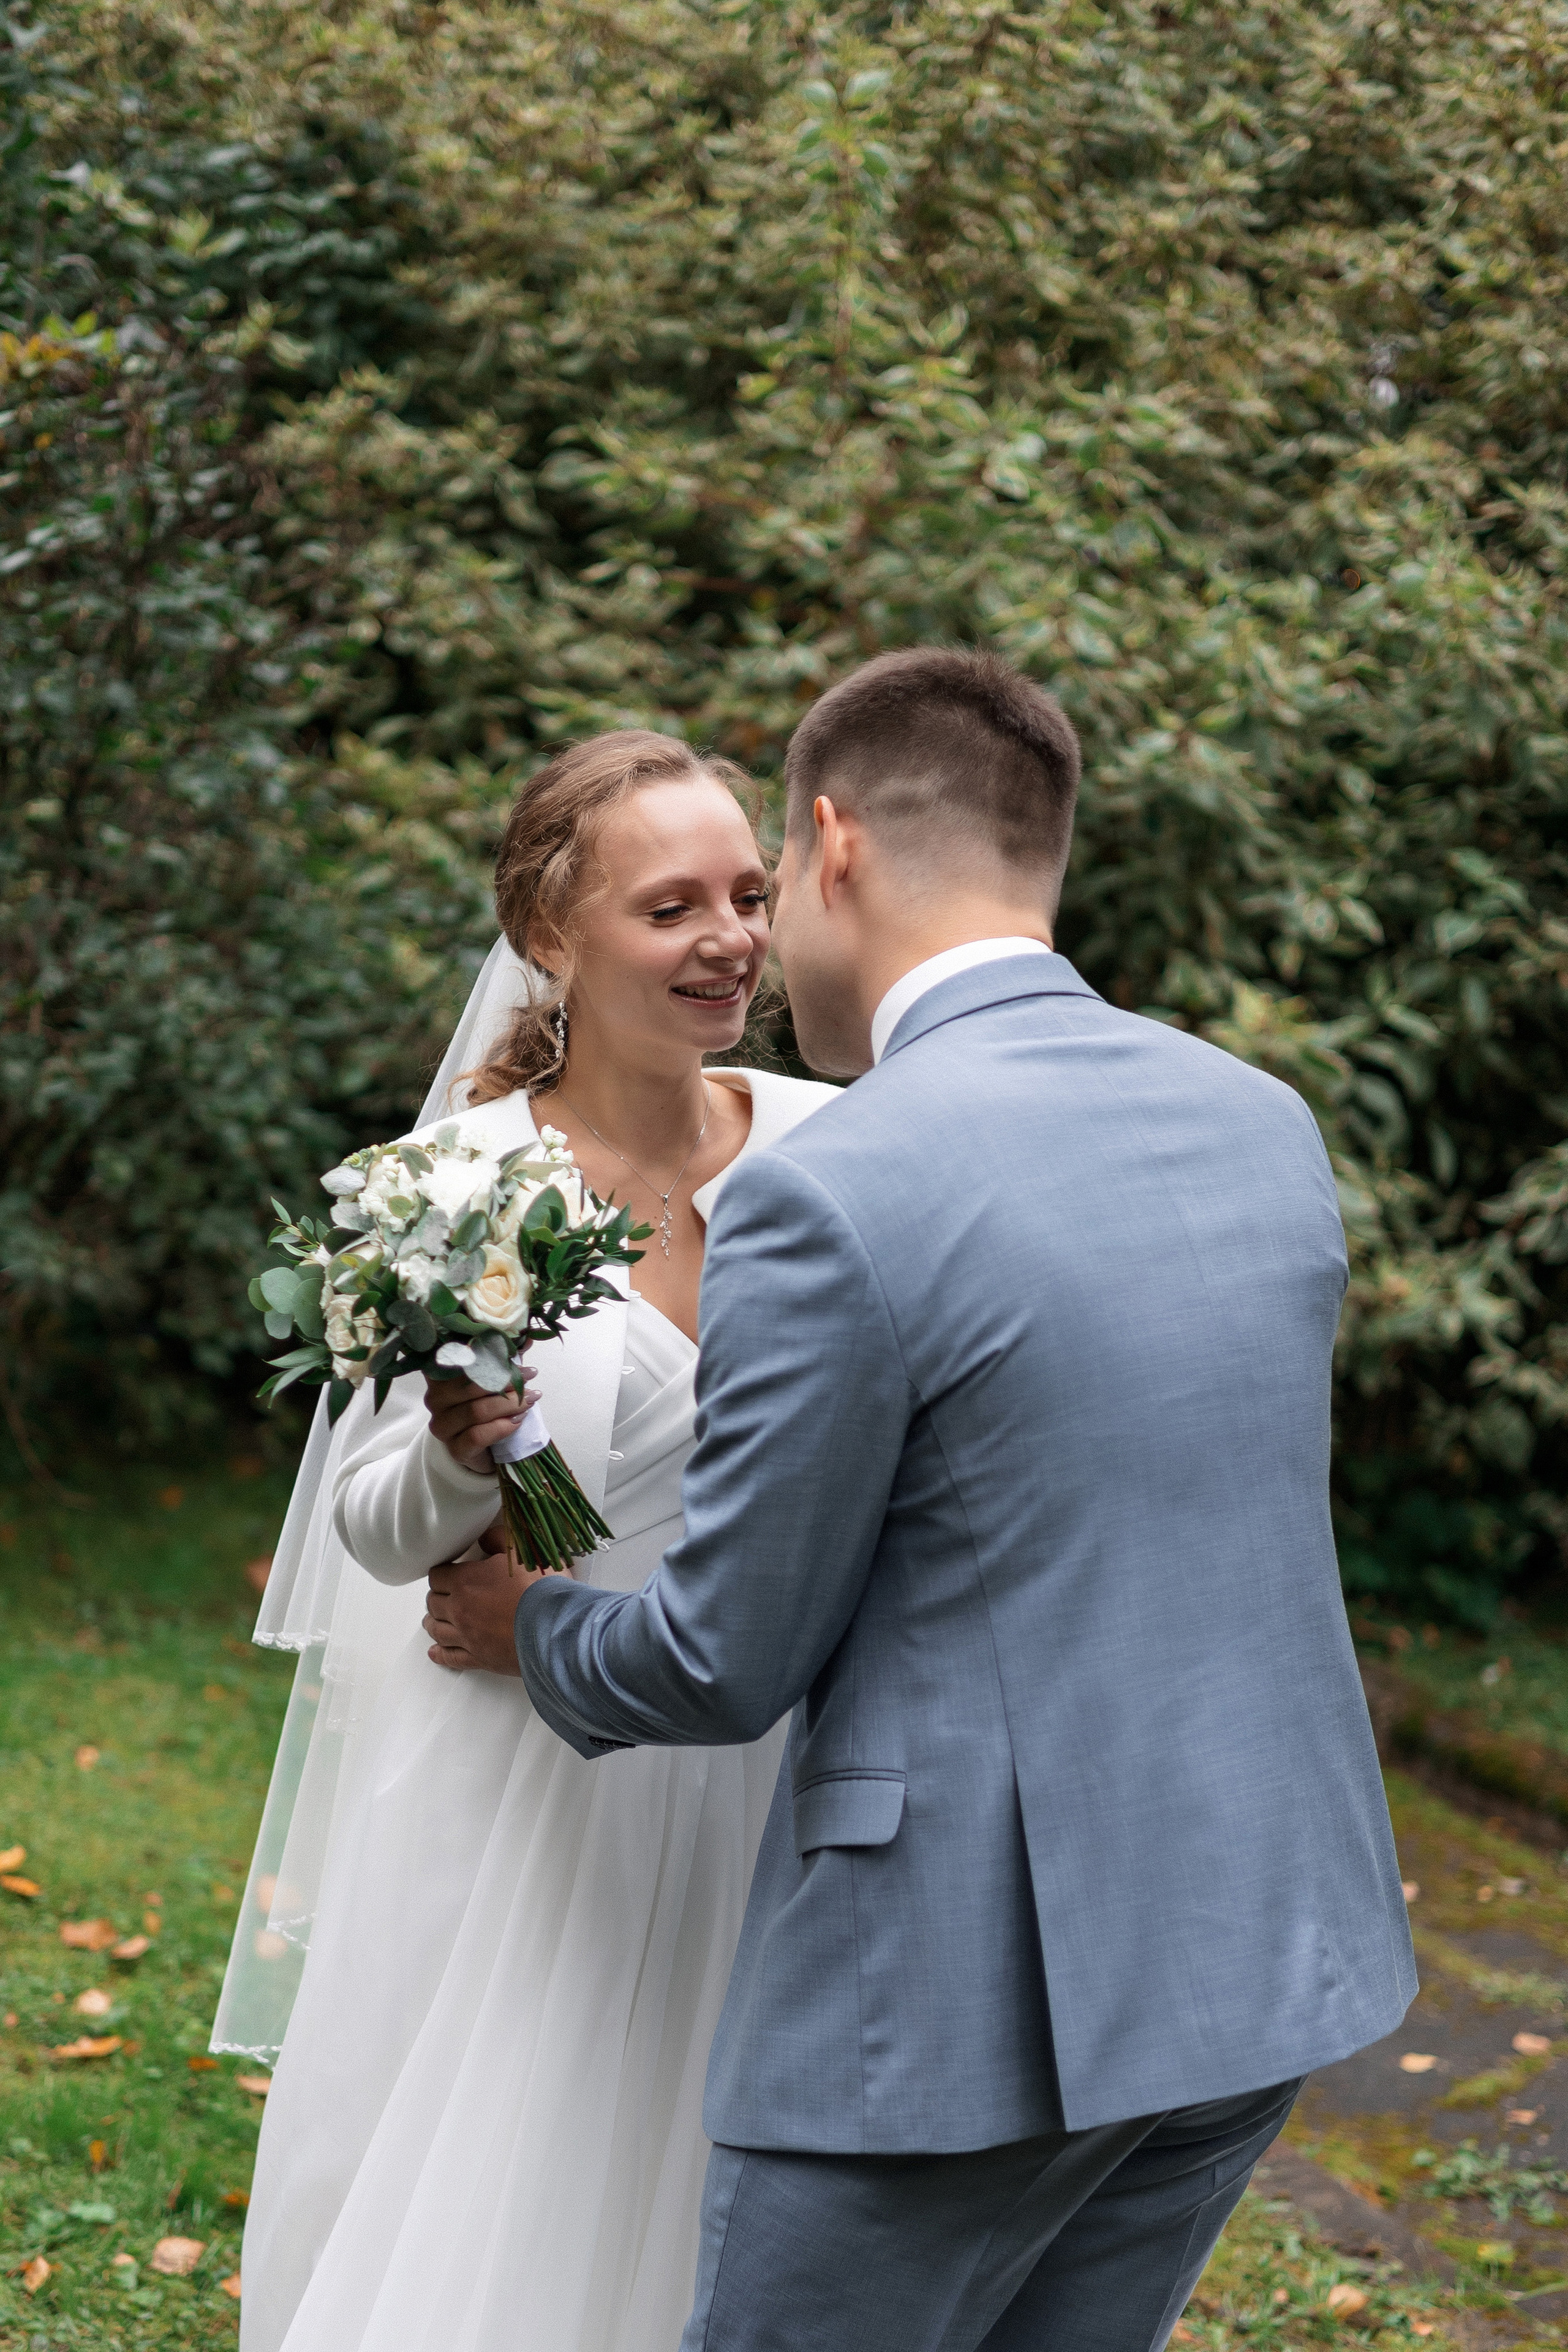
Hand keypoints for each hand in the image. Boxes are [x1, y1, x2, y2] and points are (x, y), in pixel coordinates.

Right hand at [423, 1368, 536, 1471]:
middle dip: (505, 1380)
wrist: (482, 1448)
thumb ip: (504, 1359)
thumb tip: (527, 1338)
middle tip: (530, 1376)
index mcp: (440, 1376)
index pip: (459, 1360)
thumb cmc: (486, 1406)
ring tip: (530, 1400)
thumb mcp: (495, 1379)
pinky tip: (518, 1421)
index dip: (488, 1357)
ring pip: (476, 1411)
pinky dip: (502, 1427)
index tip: (515, 1357)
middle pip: (471, 1386)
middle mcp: (435, 1399)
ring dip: (509, 1404)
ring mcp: (442, 1425)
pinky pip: (478, 1436)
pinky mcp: (454, 1448)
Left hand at [423, 1547, 572, 1675]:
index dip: (442, 1572)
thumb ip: (498, 1539)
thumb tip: (484, 1539)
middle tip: (444, 1594)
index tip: (449, 1572)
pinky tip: (434, 1652)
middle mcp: (460, 1610)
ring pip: (437, 1630)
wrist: (556, 1628)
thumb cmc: (540, 1589)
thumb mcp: (522, 1550)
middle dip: (437, 1596)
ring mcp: (467, 1636)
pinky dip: (440, 1654)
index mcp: (465, 1581)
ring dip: (433, 1623)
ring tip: (433, 1620)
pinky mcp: (479, 1658)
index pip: (437, 1576)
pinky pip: (451, 1658)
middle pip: (433, 1603)